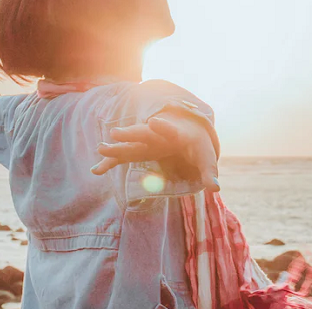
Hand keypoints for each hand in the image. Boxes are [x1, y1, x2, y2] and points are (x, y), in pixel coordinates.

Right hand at [93, 114, 219, 191]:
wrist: (188, 130)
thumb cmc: (198, 145)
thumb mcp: (206, 157)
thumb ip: (209, 172)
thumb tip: (215, 189)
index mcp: (177, 134)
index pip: (170, 130)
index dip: (163, 127)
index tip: (154, 122)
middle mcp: (158, 135)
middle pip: (143, 134)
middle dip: (130, 133)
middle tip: (115, 132)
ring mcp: (147, 142)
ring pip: (129, 144)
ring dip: (115, 147)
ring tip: (100, 148)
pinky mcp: (140, 151)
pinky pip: (123, 157)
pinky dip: (111, 162)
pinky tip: (96, 170)